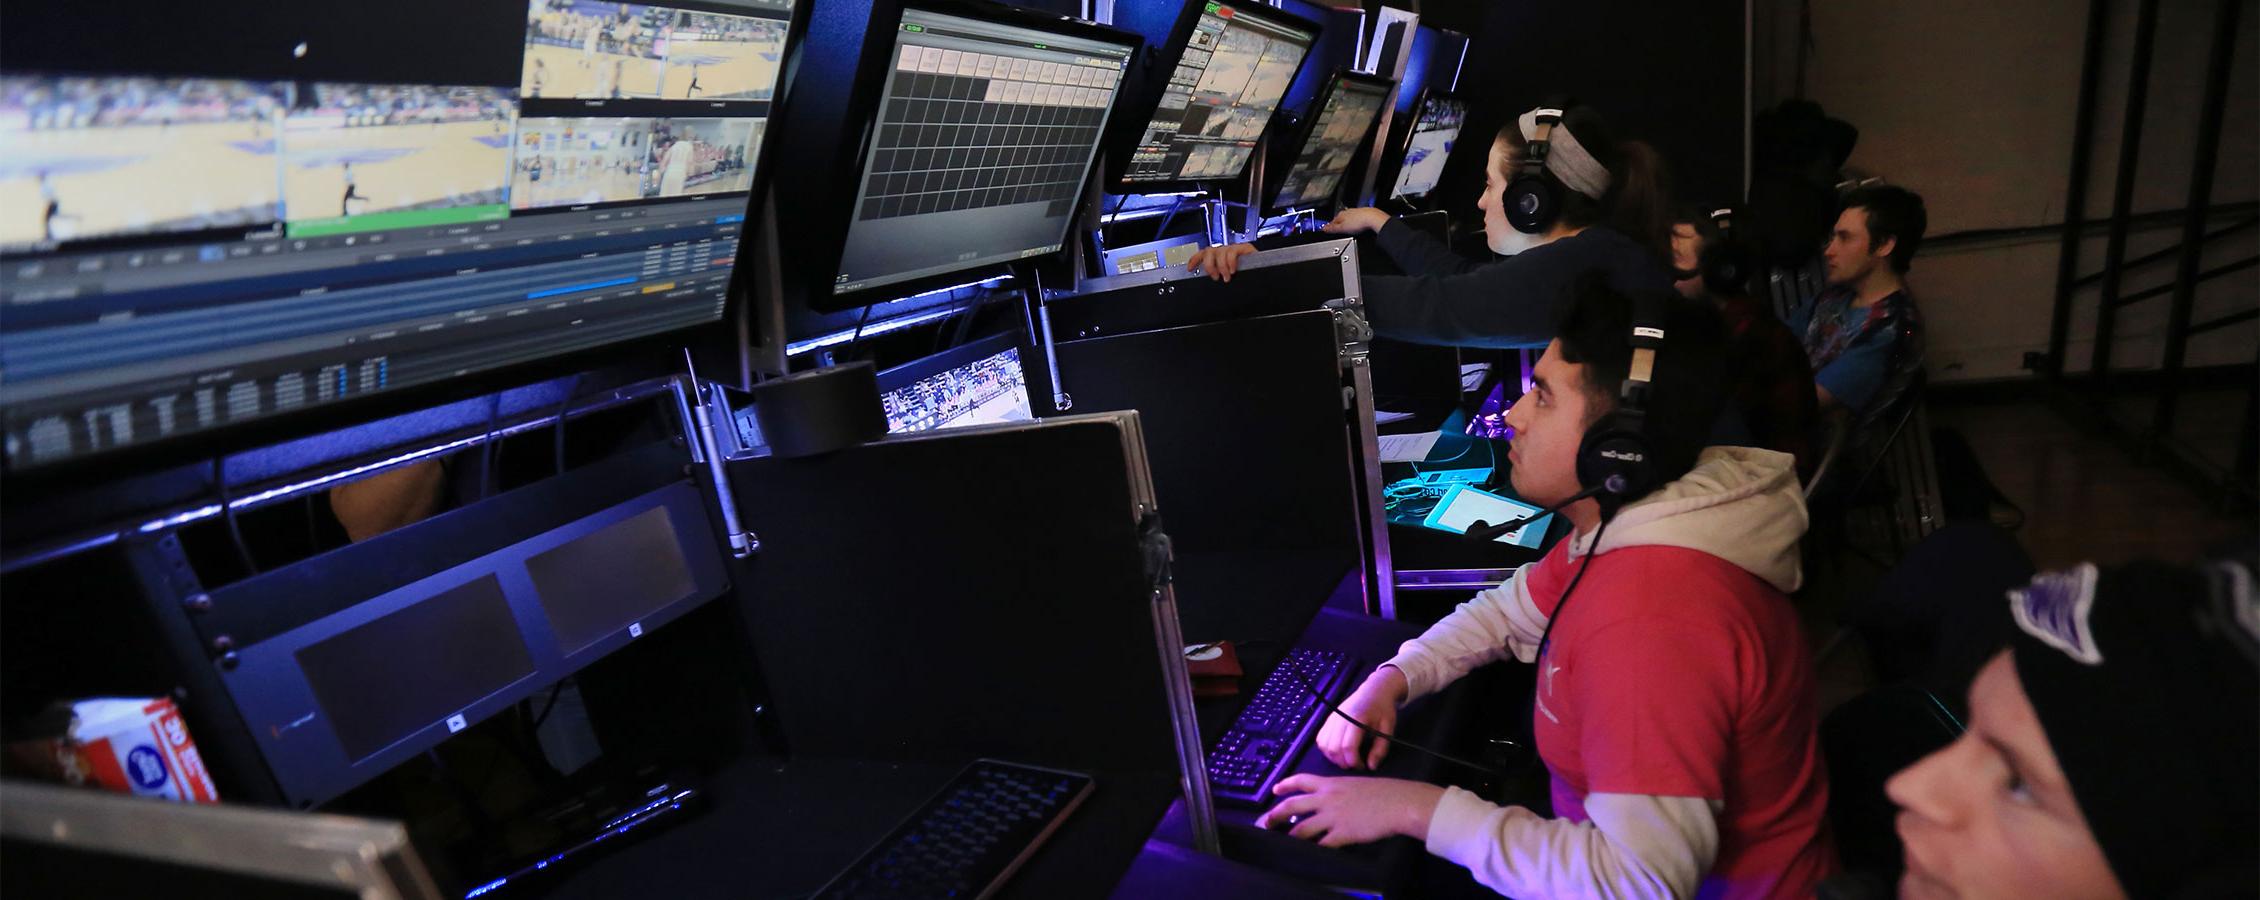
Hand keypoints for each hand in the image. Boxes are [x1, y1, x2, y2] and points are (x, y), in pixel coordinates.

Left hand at [1185, 243, 1256, 281]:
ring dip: (1221, 266)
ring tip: (1226, 276)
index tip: (1190, 268)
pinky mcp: (1245, 248)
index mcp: (1218, 258)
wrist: (1264, 276)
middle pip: (1209, 251)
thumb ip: (1218, 277)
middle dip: (1209, 265)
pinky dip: (1231, 261)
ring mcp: (1234, 249)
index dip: (1194, 260)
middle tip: (1215, 276)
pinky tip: (1233, 270)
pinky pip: (1233, 251)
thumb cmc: (1246, 278)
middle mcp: (1224, 251)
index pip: (1202, 254)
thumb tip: (1206, 287)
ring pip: (1220, 251)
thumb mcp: (1228, 279)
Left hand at [1254, 774, 1443, 847]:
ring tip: (1284, 843)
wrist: (1399, 802)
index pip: (1302, 780)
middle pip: (1293, 805)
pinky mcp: (1342, 834)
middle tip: (1265, 822)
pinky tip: (1310, 854)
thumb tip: (1336, 801)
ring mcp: (1333, 817)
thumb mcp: (1358, 785)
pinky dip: (1313, 850)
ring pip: (1301, 828)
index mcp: (1332, 784)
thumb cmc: (1385, 792)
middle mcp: (1327, 798)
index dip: (1285, 784)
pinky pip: (1321, 844)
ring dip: (1291, 837)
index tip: (1275, 789)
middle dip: (1275, 815)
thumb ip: (1343, 792)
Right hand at [1316, 666, 1406, 770]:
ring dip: (1334, 757)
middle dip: (1343, 762)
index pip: (1348, 746)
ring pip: (1324, 745)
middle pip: (1333, 748)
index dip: (1354, 761)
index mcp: (1357, 719)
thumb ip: (1380, 749)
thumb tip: (1371, 767)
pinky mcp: (1328, 719)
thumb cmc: (1383, 710)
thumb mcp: (1387, 729)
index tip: (1363, 766)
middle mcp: (1340, 718)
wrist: (1375, 691)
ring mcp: (1332, 718)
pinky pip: (1320, 739)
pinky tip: (1339, 752)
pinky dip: (1327, 750)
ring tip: (1347, 759)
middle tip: (1356, 764)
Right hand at [1321, 207, 1390, 235]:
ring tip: (1347, 230)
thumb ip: (1333, 228)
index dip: (1330, 227)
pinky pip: (1356, 219)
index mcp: (1341, 215)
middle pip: (1340, 219)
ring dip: (1347, 223)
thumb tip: (1324, 228)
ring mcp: (1356, 212)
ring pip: (1348, 218)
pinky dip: (1355, 223)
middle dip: (1339, 225)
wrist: (1373, 219)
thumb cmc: (1359, 222)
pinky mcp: (1363, 215)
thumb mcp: (1342, 228)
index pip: (1332, 221)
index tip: (1328, 230)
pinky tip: (1357, 227)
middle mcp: (1348, 212)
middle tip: (1337, 231)